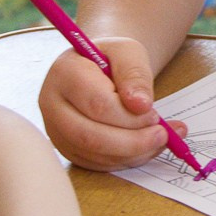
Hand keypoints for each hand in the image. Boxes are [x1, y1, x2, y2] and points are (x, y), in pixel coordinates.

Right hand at [38, 37, 184, 170]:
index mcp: (64, 73)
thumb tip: (141, 105)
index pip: (97, 104)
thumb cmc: (111, 58)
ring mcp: (57, 130)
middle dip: (133, 141)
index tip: (154, 113)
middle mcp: (52, 104)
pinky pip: (97, 163)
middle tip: (162, 135)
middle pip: (90, 136)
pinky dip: (126, 160)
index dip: (130, 116)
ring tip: (159, 139)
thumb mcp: (128, 52)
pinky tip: (145, 147)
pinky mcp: (68, 148)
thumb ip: (135, 74)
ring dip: (133, 153)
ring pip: (94, 154)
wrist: (96, 67)